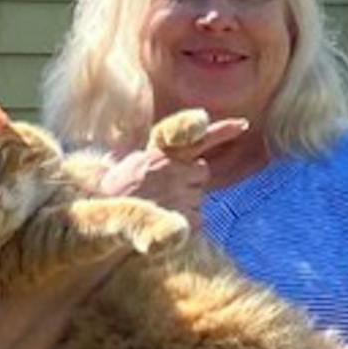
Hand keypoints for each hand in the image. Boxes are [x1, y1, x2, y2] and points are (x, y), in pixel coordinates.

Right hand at [95, 118, 246, 216]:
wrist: (103, 216)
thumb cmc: (117, 192)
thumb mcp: (135, 163)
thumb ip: (162, 158)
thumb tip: (193, 164)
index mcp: (159, 154)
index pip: (197, 138)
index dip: (222, 131)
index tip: (244, 125)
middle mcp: (172, 170)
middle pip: (201, 172)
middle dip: (191, 180)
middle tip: (163, 192)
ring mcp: (180, 194)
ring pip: (199, 197)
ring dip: (185, 203)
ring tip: (158, 208)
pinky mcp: (186, 218)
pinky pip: (198, 219)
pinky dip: (186, 223)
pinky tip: (164, 221)